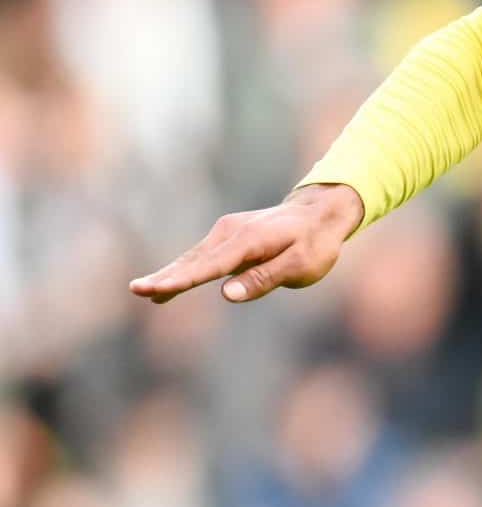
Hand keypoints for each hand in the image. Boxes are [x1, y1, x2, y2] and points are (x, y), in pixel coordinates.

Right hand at [128, 184, 364, 304]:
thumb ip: (265, 279)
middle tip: (136, 290)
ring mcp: (227, 232)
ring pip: (193, 258)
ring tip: (143, 291)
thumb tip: (228, 294)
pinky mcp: (228, 236)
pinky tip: (167, 283)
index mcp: (249, 241)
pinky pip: (201, 256)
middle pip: (193, 261)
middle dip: (165, 276)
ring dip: (169, 274)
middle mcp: (232, 233)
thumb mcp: (301, 266)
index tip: (155, 289)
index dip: (181, 280)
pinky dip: (183, 269)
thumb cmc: (315, 243)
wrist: (319, 213)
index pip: (210, 267)